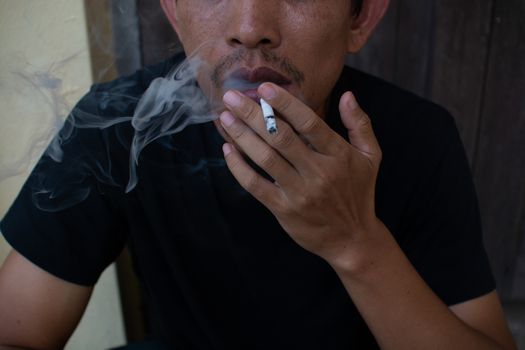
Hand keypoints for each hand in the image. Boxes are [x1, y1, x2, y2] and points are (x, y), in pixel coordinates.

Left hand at [219, 83, 382, 265]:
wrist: (352, 239)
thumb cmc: (359, 192)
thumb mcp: (371, 156)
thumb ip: (360, 124)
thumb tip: (347, 94)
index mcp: (339, 154)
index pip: (309, 122)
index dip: (285, 103)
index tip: (263, 88)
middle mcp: (319, 172)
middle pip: (281, 137)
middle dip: (253, 114)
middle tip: (231, 97)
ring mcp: (300, 192)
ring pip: (265, 158)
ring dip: (241, 136)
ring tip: (225, 118)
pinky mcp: (284, 210)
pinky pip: (256, 186)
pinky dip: (239, 167)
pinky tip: (228, 151)